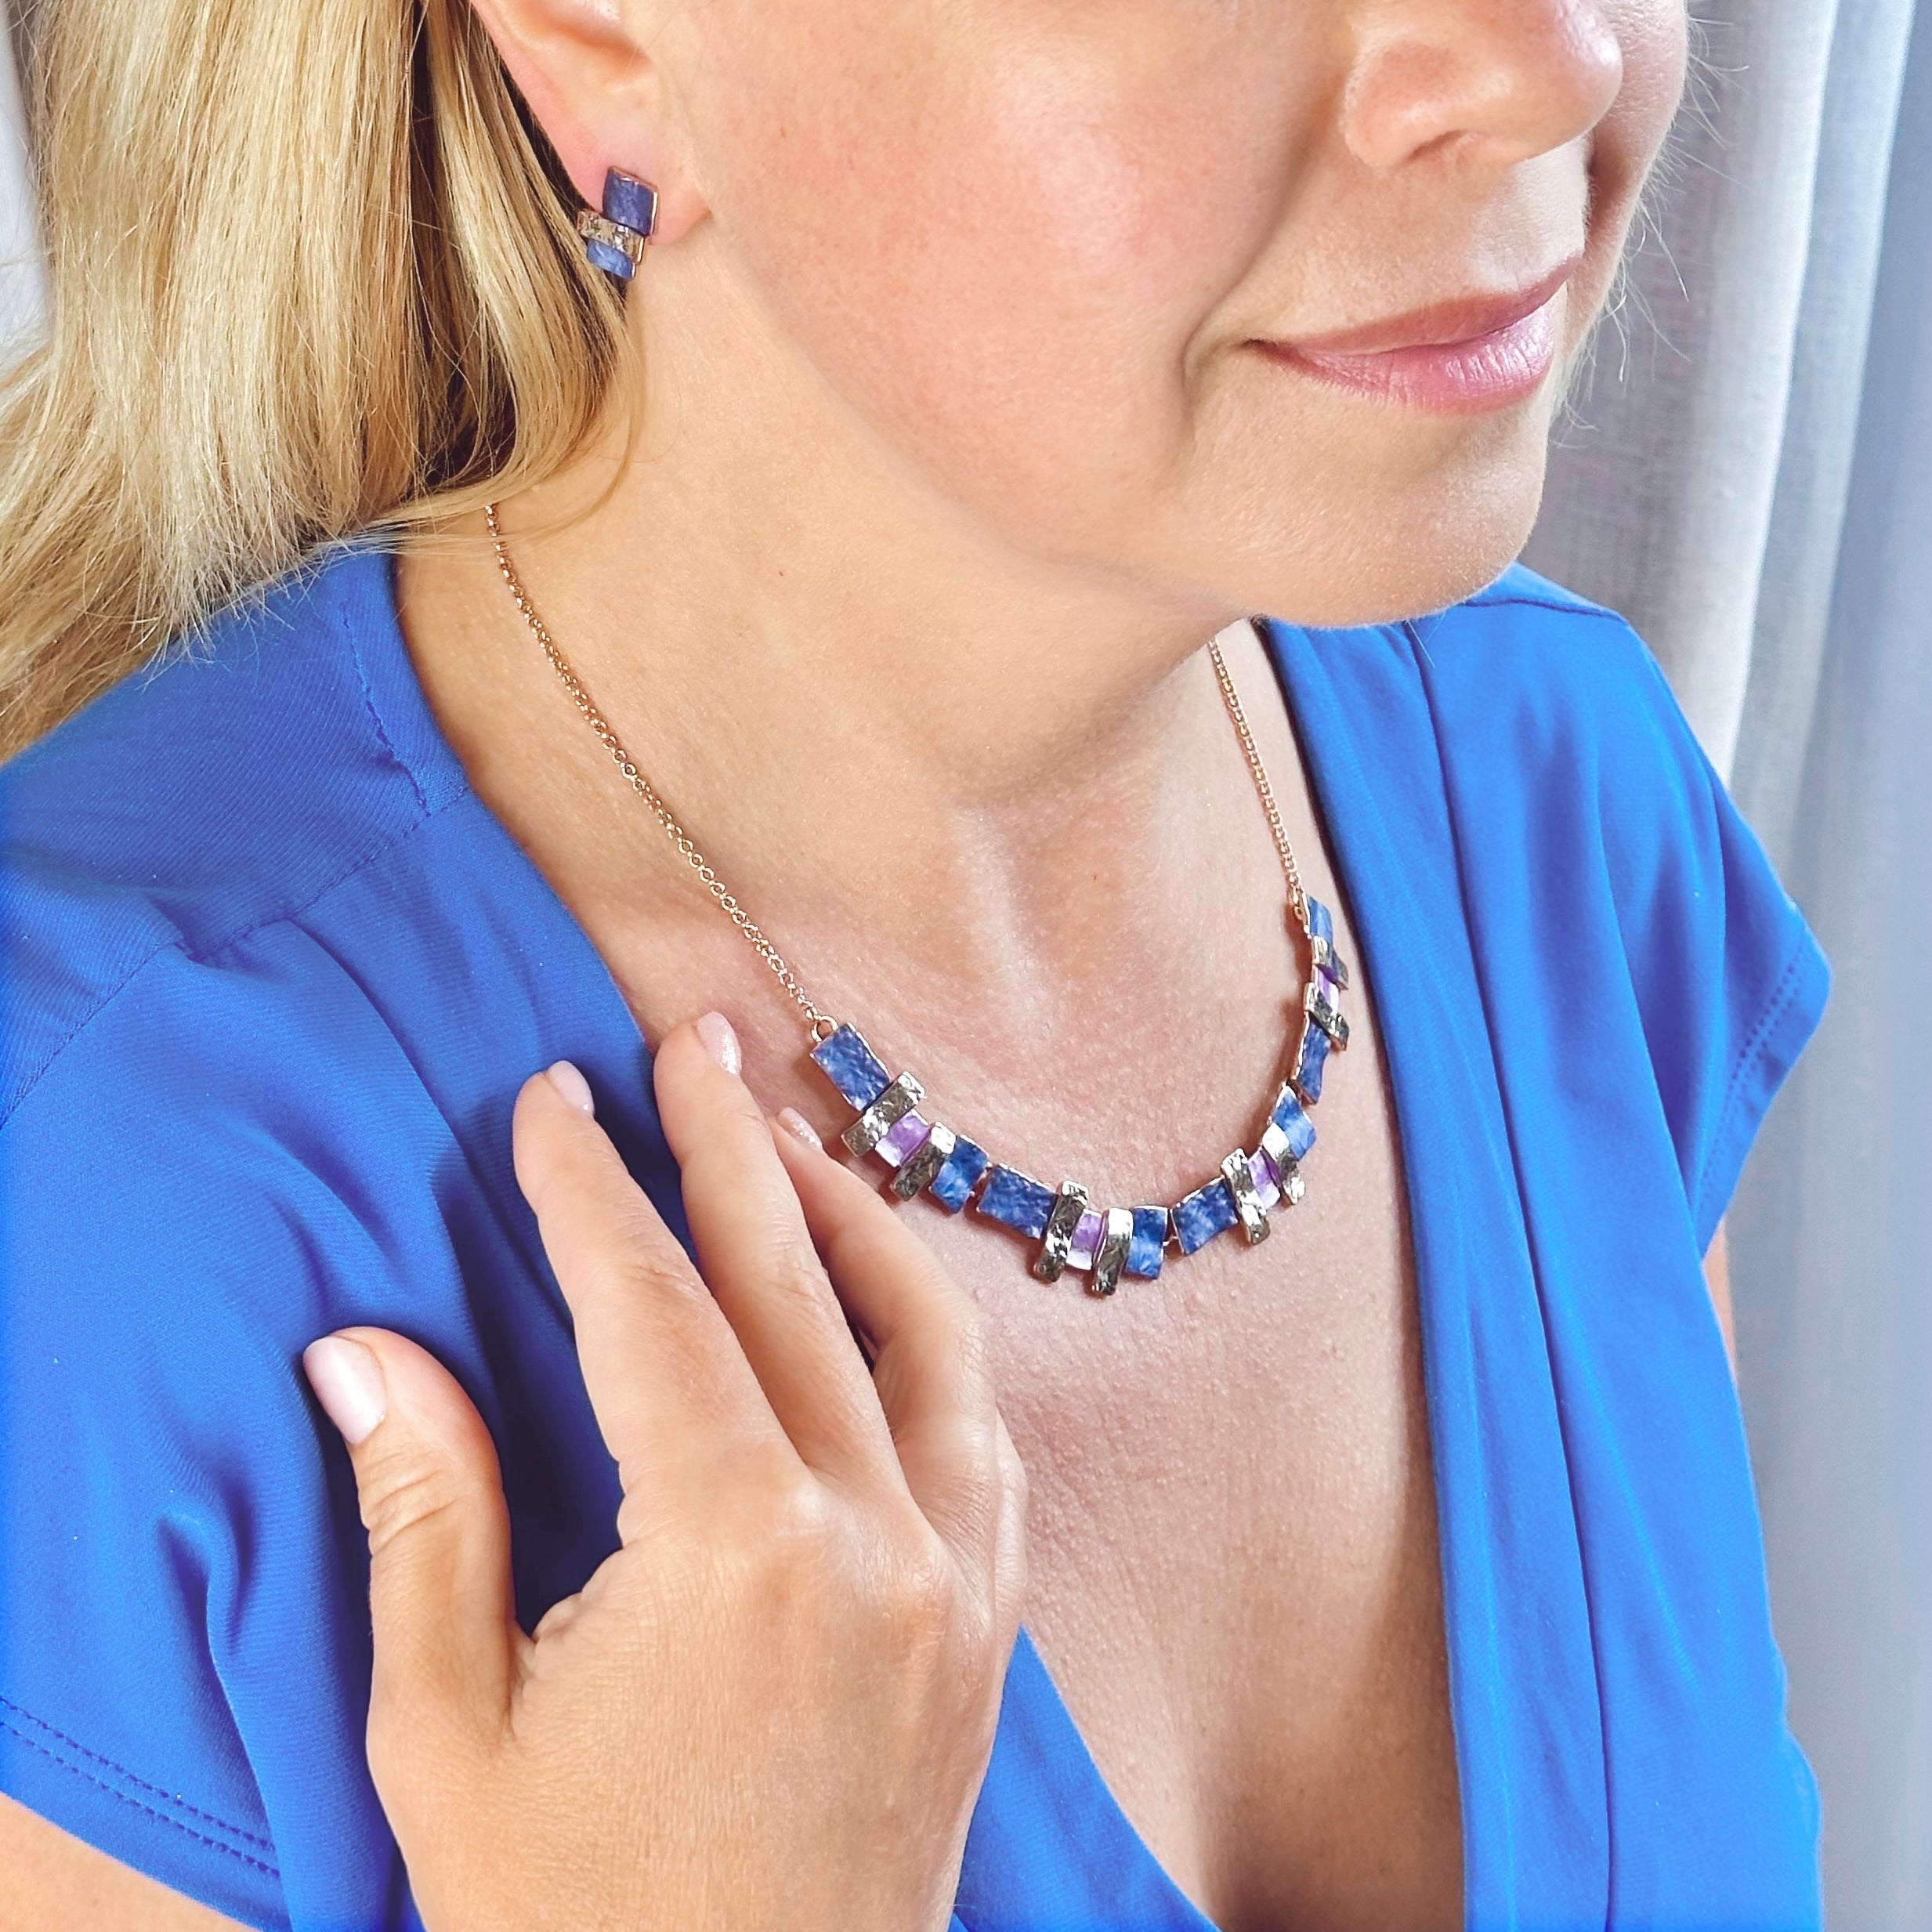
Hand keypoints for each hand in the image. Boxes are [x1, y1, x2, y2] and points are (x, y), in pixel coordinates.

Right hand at [302, 1012, 1026, 1931]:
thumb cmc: (575, 1923)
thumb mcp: (450, 1733)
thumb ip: (425, 1517)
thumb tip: (364, 1347)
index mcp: (732, 1554)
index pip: (650, 1311)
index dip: (590, 1191)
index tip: (553, 1100)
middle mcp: (873, 1541)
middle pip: (792, 1287)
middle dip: (727, 1147)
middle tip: (689, 1037)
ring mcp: (954, 1583)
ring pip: (921, 1339)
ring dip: (850, 1222)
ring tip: (785, 1138)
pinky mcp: (990, 1631)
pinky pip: (982, 1436)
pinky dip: (932, 1340)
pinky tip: (886, 1301)